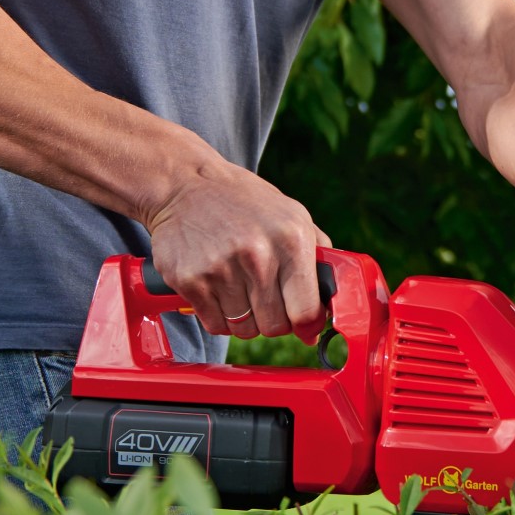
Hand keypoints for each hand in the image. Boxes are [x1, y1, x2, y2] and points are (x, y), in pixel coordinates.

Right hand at [143, 162, 330, 345]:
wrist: (185, 185)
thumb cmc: (245, 203)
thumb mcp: (292, 215)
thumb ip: (317, 257)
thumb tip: (329, 306)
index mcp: (291, 239)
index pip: (306, 311)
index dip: (306, 323)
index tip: (302, 322)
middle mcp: (257, 255)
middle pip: (274, 326)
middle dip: (273, 318)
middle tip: (265, 298)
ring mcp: (220, 269)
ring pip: (244, 329)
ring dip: (244, 318)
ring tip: (238, 287)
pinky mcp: (189, 280)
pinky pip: (215, 324)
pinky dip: (218, 315)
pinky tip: (217, 288)